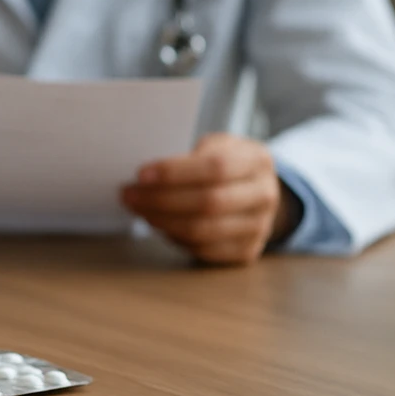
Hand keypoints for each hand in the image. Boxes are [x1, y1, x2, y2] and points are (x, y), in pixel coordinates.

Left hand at [121, 133, 297, 264]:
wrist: (258, 189)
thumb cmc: (227, 161)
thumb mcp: (217, 144)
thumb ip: (191, 153)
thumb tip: (147, 173)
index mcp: (257, 160)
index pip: (216, 168)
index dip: (175, 173)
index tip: (141, 174)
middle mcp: (265, 195)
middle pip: (209, 202)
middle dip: (161, 199)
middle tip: (129, 194)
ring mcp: (259, 227)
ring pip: (204, 230)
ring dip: (162, 221)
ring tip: (138, 209)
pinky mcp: (247, 251)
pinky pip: (204, 250)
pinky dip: (176, 238)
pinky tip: (159, 224)